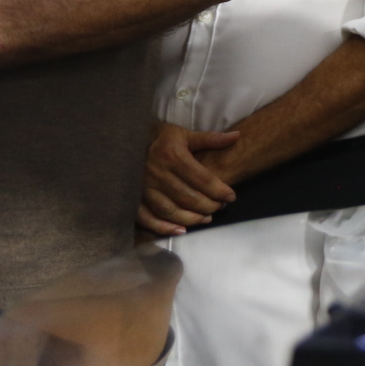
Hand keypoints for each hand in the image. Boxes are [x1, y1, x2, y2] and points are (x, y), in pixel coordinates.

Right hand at [136, 122, 239, 236]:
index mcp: (172, 156)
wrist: (127, 140)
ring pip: (169, 209)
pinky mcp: (133, 198)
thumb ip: (210, 139)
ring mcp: (142, 188)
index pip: (201, 177)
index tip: (231, 197)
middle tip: (221, 208)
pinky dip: (163, 227)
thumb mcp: (185, 134)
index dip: (218, 189)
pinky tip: (180, 230)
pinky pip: (147, 218)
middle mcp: (157, 173)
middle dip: (208, 205)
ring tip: (206, 219)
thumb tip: (237, 136)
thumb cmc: (161, 138)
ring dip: (190, 218)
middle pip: (187, 196)